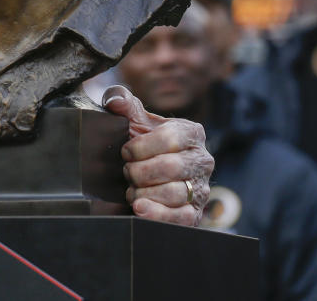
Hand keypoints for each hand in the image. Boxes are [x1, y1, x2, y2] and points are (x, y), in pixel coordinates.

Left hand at [102, 85, 211, 225]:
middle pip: (171, 167)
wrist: (150, 177)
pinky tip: (139, 208)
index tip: (126, 151)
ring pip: (174, 193)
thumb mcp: (135, 122)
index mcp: (191, 133)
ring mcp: (202, 188)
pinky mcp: (194, 214)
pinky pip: (180, 217)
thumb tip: (114, 99)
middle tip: (128, 172)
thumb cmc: (145, 146)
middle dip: (140, 171)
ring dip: (143, 192)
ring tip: (132, 189)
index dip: (141, 147)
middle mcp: (202, 160)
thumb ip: (124, 104)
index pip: (170, 138)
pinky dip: (156, 214)